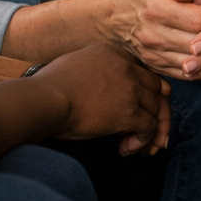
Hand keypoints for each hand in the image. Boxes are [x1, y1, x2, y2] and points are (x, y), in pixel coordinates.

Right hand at [32, 44, 171, 153]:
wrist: (44, 99)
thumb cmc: (48, 87)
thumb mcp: (74, 63)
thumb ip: (92, 69)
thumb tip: (94, 86)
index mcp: (111, 53)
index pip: (140, 69)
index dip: (141, 88)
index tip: (137, 103)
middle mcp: (125, 67)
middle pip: (155, 87)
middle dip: (152, 107)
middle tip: (141, 125)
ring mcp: (130, 89)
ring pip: (155, 108)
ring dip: (147, 127)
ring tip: (129, 141)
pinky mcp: (129, 112)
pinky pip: (149, 127)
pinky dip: (142, 140)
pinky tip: (125, 148)